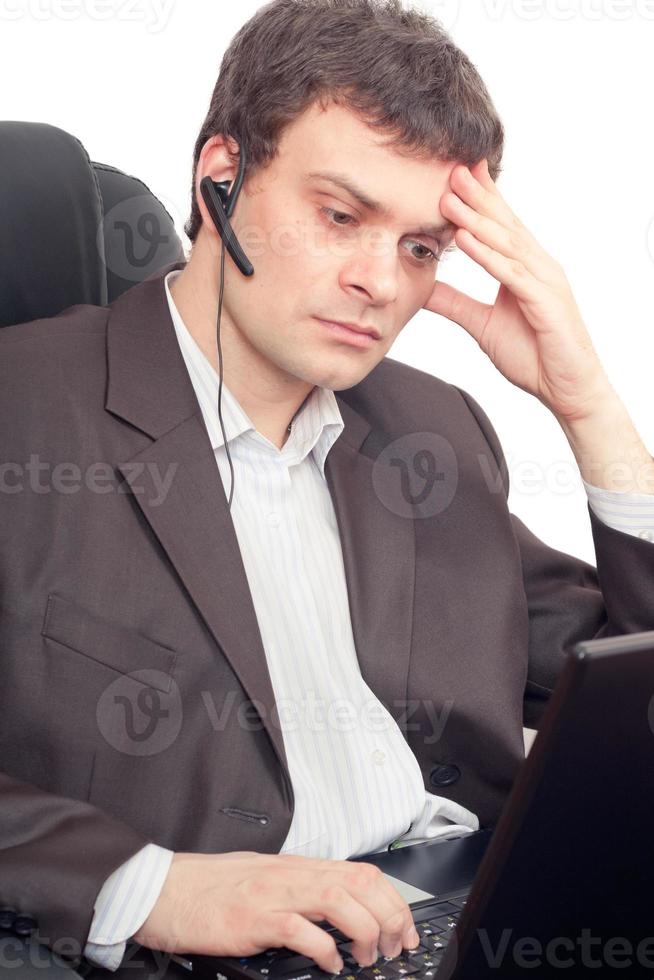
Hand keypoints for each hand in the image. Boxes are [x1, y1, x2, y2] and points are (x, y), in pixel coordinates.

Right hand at [132, 850, 420, 973]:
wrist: (165, 890)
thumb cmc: (210, 888)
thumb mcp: (265, 879)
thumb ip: (300, 890)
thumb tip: (336, 908)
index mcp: (298, 867)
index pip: (362, 872)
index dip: (392, 901)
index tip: (404, 929)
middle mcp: (292, 875)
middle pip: (360, 885)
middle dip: (390, 918)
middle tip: (394, 948)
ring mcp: (274, 894)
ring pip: (340, 901)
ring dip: (364, 932)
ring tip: (366, 958)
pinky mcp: (254, 918)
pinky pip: (303, 930)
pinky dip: (325, 949)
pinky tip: (329, 964)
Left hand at [423, 158, 611, 423]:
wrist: (567, 388)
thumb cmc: (534, 355)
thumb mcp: (482, 324)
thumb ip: (455, 303)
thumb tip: (425, 287)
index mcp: (525, 268)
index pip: (501, 226)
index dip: (480, 199)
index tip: (455, 173)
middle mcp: (537, 267)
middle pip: (503, 224)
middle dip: (476, 196)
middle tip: (450, 169)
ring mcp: (544, 282)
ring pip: (505, 243)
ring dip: (475, 219)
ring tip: (449, 198)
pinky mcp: (545, 302)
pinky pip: (511, 274)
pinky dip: (487, 256)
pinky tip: (465, 240)